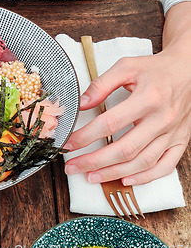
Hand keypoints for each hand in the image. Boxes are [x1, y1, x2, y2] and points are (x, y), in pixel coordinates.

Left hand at [63, 48, 190, 185]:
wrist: (188, 70)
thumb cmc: (155, 69)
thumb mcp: (126, 67)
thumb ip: (102, 84)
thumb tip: (81, 104)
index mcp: (148, 98)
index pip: (110, 123)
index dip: (86, 136)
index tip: (69, 143)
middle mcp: (162, 119)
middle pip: (125, 149)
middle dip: (95, 161)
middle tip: (73, 167)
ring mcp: (173, 133)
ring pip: (142, 162)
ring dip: (114, 173)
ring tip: (91, 177)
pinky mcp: (181, 141)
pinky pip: (165, 166)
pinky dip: (145, 177)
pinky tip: (125, 180)